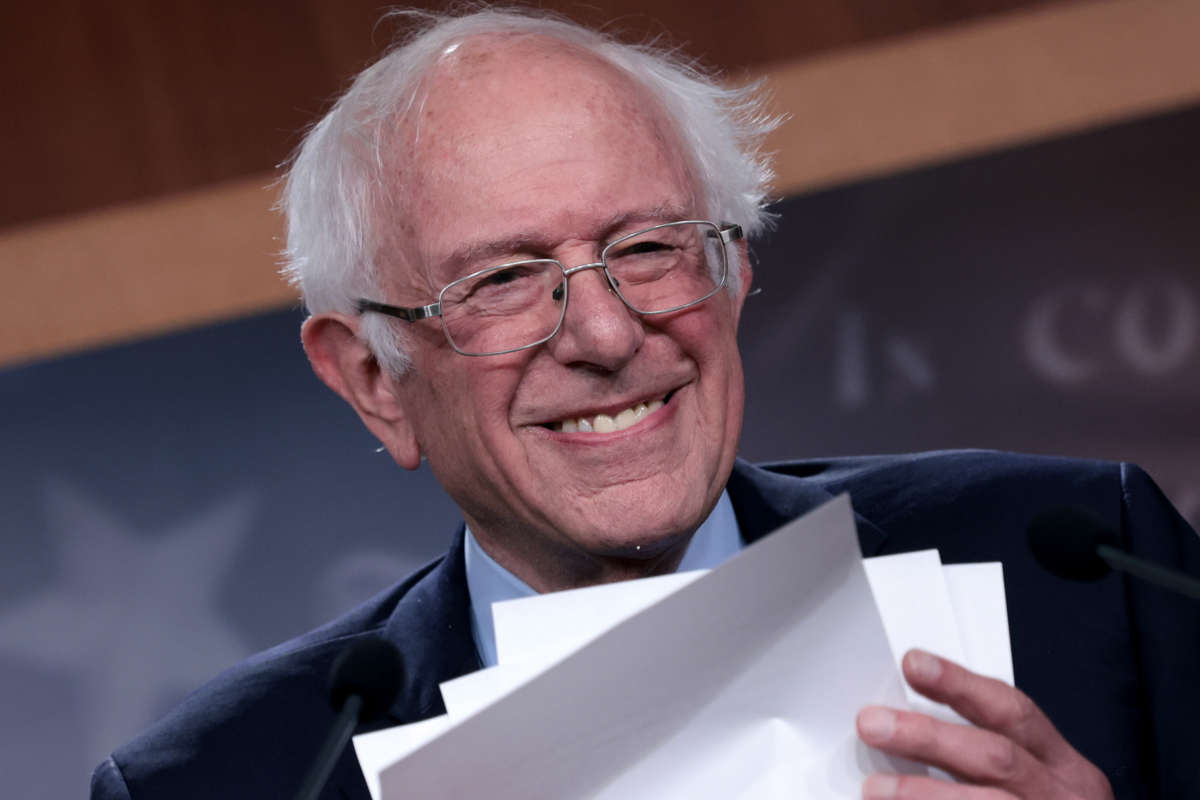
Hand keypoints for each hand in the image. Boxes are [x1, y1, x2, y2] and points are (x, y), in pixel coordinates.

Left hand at [855, 649, 1112, 798]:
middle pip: (994, 757)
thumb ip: (981, 758)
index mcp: (1062, 766)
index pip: (1011, 712)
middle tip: (872, 724)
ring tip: (874, 789)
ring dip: (925, 793)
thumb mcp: (1035, 784)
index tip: (913, 663)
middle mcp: (1061, 796)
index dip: (961, 684)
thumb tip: (905, 727)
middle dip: (930, 737)